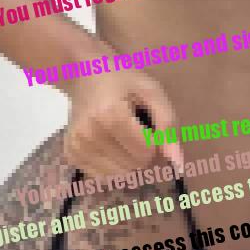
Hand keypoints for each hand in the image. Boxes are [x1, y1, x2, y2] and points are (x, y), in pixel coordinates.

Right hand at [63, 71, 182, 177]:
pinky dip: (114, 166)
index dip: (156, 141)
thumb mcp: (152, 92)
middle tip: (137, 129)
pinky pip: (103, 177)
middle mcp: (89, 134)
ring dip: (129, 161)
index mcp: (110, 115)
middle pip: (135, 167)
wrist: (84, 72)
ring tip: (123, 136)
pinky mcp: (71, 155)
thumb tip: (178, 164)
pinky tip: (111, 145)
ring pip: (120, 176)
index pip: (147, 152)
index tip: (150, 125)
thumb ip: (168, 126)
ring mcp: (77, 147)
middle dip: (144, 153)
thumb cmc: (123, 79)